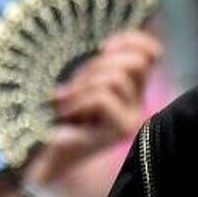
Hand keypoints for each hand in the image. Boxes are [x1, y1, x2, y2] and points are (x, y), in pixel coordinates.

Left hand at [23, 30, 160, 184]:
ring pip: (116, 80)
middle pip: (136, 62)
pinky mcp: (122, 130)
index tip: (104, 46)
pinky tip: (67, 115)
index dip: (132, 41)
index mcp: (132, 88)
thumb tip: (108, 44)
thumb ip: (98, 65)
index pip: (153, 52)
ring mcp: (133, 118)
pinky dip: (78, 102)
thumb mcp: (80, 80)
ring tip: (67, 101)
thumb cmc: (59, 114)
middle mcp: (139, 103)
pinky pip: (103, 98)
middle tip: (76, 85)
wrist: (45, 155)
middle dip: (100, 65)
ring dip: (84, 86)